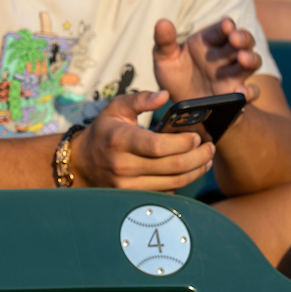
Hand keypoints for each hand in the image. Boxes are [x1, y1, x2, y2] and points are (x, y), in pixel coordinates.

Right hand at [71, 90, 214, 190]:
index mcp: (120, 140)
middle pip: (173, 166)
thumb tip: (164, 94)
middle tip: (209, 148)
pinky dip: (182, 182)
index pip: (158, 146)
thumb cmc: (103, 132)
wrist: (81, 163)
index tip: (196, 136)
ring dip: (196, 171)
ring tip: (206, 159)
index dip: (183, 142)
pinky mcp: (133, 197)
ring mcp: (127, 185)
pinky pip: (167, 193)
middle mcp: (123, 165)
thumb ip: (140, 99)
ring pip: (174, 182)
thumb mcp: (115, 108)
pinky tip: (189, 171)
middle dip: (198, 157)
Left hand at [152, 18, 261, 103]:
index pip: (221, 30)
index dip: (225, 26)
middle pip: (242, 42)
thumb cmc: (175, 74)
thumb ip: (164, 41)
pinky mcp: (236, 95)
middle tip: (236, 38)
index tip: (226, 25)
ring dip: (251, 59)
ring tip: (244, 58)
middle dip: (243, 38)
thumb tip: (162, 22)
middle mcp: (224, 55)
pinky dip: (250, 92)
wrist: (181, 104)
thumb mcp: (165, 57)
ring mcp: (233, 74)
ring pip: (252, 62)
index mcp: (208, 41)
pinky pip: (252, 92)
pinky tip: (242, 92)